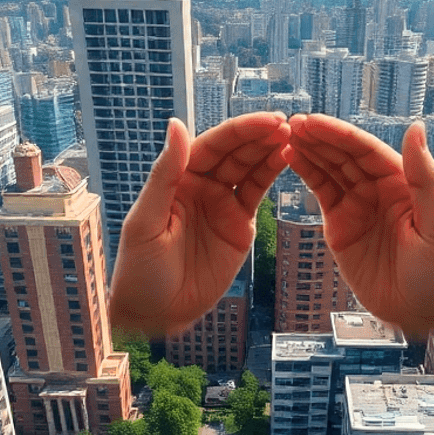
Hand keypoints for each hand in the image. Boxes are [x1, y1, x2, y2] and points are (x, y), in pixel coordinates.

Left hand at [108, 113, 289, 334]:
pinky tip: (287, 159)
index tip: (266, 121)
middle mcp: (201, 184)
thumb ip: (165, 173)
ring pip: (249, 168)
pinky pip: (257, 193)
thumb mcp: (147, 221)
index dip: (239, 131)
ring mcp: (222, 203)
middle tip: (287, 125)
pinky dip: (272, 175)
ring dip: (270, 150)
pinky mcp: (239, 225)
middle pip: (234, 152)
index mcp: (177, 178)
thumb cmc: (140, 269)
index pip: (211, 145)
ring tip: (293, 138)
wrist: (157, 312)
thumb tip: (176, 124)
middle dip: (260, 136)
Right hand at [285, 114, 433, 338]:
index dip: (340, 136)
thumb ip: (424, 178)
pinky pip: (322, 192)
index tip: (314, 123)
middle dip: (319, 139)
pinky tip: (290, 158)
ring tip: (284, 137)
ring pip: (330, 169)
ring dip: (308, 151)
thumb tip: (416, 128)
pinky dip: (306, 174)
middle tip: (290, 125)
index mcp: (404, 183)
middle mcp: (379, 188)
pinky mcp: (340, 226)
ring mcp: (358, 206)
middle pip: (345, 155)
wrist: (419, 315)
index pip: (368, 151)